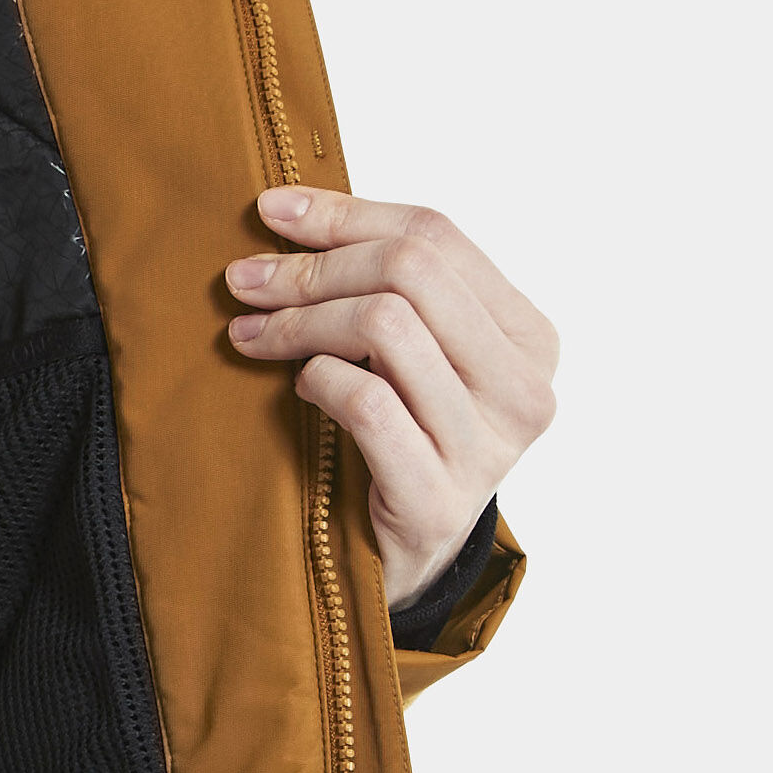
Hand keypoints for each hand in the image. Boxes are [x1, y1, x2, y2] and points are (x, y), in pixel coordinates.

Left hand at [225, 190, 558, 611]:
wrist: (404, 562)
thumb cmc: (400, 441)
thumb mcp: (411, 354)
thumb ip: (386, 286)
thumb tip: (290, 212)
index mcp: (529, 336)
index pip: (438, 237)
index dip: (346, 214)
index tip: (269, 210)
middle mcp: (524, 388)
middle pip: (412, 273)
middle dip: (314, 267)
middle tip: (244, 281)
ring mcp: (489, 448)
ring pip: (387, 327)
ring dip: (301, 322)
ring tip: (251, 335)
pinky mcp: (440, 499)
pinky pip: (368, 404)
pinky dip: (318, 381)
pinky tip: (297, 389)